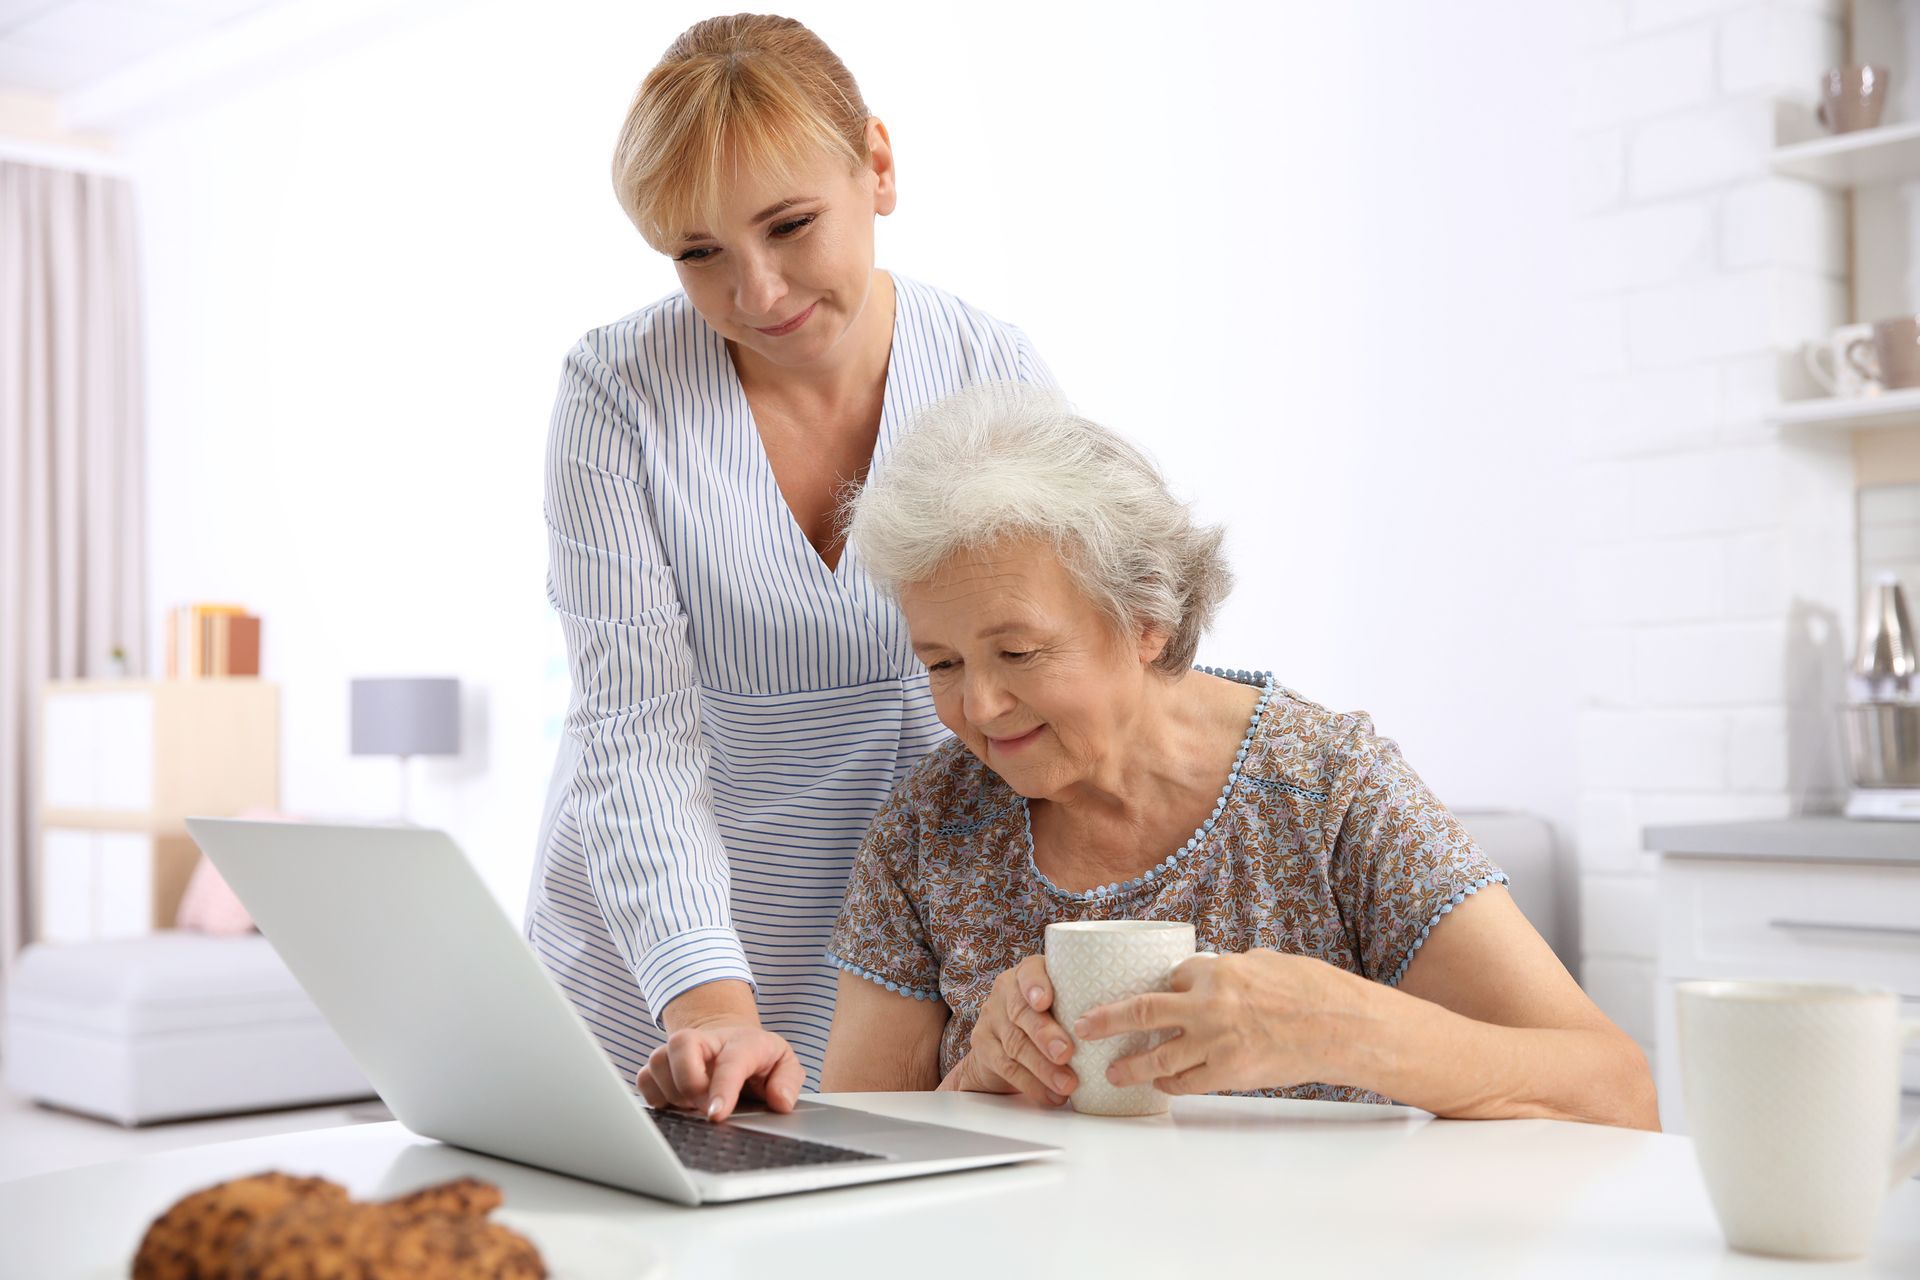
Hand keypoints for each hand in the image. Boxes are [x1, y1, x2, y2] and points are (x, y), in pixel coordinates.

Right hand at [636, 1022, 803, 1121]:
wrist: (730, 1041)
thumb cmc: (758, 1058)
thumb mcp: (784, 1064)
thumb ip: (788, 1081)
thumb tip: (780, 1101)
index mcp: (742, 1041)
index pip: (730, 1061)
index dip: (721, 1088)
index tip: (715, 1115)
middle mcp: (705, 1040)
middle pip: (681, 1047)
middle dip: (689, 1086)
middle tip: (704, 1108)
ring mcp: (678, 1050)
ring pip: (657, 1064)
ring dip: (673, 1094)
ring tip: (694, 1105)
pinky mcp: (660, 1065)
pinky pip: (643, 1080)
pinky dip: (656, 1097)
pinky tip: (677, 1105)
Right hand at [953, 955, 1077, 1106]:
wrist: (1004, 1043)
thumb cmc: (1050, 1017)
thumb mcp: (1066, 1001)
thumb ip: (1091, 1001)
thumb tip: (1143, 1014)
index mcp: (1028, 974)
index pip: (1029, 972)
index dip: (1035, 985)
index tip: (1046, 1002)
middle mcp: (1006, 993)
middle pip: (1021, 1012)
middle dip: (1045, 1034)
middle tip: (1066, 1053)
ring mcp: (992, 1020)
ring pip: (1015, 1043)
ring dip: (1043, 1067)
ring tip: (1068, 1084)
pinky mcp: (985, 1048)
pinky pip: (1007, 1067)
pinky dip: (1031, 1085)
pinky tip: (1051, 1095)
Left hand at [1074, 950, 1358, 1095]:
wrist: (1343, 1027)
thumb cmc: (1313, 990)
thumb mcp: (1265, 963)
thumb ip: (1231, 970)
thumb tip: (1210, 974)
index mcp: (1218, 969)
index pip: (1170, 977)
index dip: (1156, 987)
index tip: (1141, 994)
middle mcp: (1209, 1004)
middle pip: (1143, 1011)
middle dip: (1107, 1020)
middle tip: (1083, 1027)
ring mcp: (1217, 1041)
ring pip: (1159, 1057)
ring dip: (1131, 1066)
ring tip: (1112, 1072)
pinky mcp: (1231, 1072)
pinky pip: (1189, 1082)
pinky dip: (1171, 1085)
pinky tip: (1160, 1086)